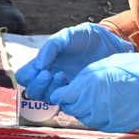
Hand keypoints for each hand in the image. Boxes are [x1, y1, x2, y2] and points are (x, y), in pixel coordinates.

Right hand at [15, 23, 134, 101]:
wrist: (113, 44)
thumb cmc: (89, 37)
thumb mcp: (68, 36)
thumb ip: (51, 47)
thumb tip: (39, 66)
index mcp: (44, 63)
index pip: (24, 76)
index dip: (28, 75)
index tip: (41, 68)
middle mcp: (51, 77)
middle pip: (32, 91)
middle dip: (37, 85)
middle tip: (50, 74)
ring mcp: (65, 87)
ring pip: (46, 99)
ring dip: (50, 89)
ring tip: (62, 76)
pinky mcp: (78, 94)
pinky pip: (65, 103)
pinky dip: (64, 95)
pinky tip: (73, 82)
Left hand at [50, 48, 138, 132]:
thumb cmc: (132, 67)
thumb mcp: (101, 66)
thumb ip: (83, 80)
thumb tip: (73, 88)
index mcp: (85, 87)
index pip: (60, 97)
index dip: (61, 94)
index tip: (64, 91)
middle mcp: (91, 104)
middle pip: (71, 109)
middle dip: (72, 103)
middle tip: (80, 96)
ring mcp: (105, 117)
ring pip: (85, 118)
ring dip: (86, 111)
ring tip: (96, 101)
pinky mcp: (117, 126)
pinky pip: (102, 125)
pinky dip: (100, 118)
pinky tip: (108, 109)